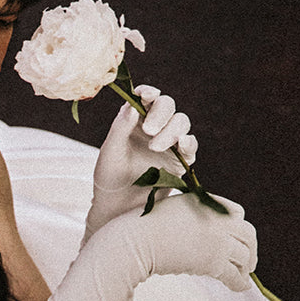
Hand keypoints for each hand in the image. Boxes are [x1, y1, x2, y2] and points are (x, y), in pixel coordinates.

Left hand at [85, 87, 197, 240]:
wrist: (118, 208)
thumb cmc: (109, 177)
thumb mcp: (110, 152)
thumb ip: (121, 128)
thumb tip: (132, 105)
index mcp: (134, 120)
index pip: (145, 98)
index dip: (148, 92)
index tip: (146, 95)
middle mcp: (153, 127)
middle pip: (167, 106)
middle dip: (161, 113)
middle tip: (149, 131)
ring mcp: (168, 143)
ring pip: (181, 122)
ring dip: (171, 130)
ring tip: (155, 147)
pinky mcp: (180, 161)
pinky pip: (190, 146)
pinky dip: (188, 143)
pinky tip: (181, 146)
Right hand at [113, 193, 256, 291]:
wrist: (137, 241)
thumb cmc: (146, 225)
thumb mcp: (176, 207)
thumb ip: (194, 212)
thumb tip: (200, 228)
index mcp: (210, 202)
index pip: (237, 212)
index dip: (238, 227)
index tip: (236, 238)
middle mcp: (219, 219)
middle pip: (248, 234)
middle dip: (251, 248)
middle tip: (249, 261)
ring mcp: (219, 240)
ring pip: (244, 256)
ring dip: (245, 267)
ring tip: (243, 276)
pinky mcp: (213, 262)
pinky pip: (234, 274)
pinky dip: (240, 282)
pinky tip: (241, 287)